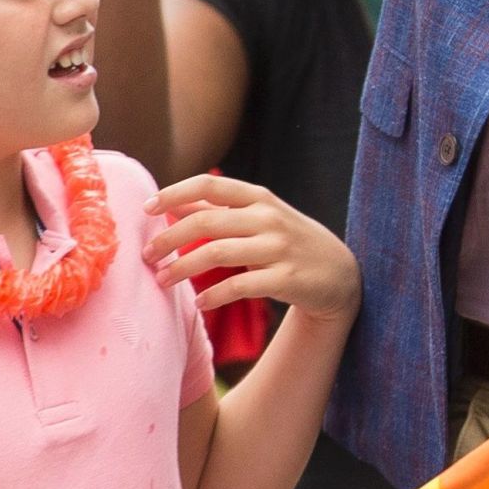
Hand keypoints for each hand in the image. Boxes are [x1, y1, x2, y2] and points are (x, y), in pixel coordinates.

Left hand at [149, 175, 362, 320]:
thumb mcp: (260, 218)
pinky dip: (214, 296)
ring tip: (162, 281)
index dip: (173, 193)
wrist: (341, 274)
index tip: (146, 209)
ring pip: (217, 252)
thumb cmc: (289, 243)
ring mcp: (279, 247)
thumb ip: (220, 210)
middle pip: (206, 221)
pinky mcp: (286, 278)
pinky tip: (200, 304)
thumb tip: (172, 204)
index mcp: (259, 197)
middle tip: (146, 256)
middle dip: (169, 239)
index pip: (209, 184)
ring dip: (182, 269)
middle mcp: (268, 217)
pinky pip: (239, 285)